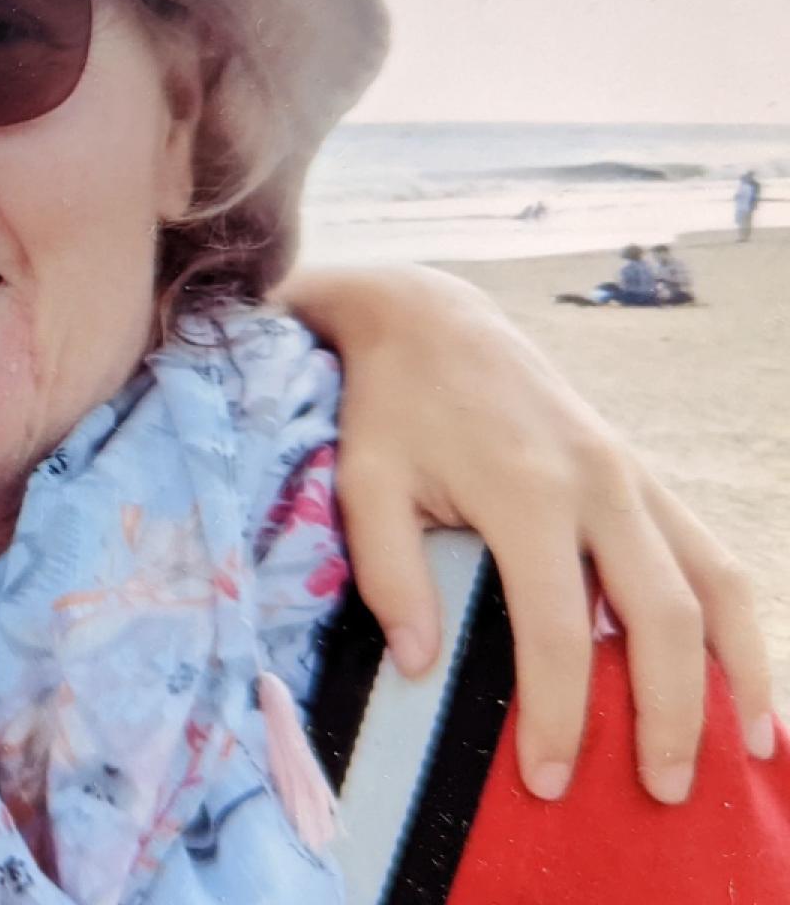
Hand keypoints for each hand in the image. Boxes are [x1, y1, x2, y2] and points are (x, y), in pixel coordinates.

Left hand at [281, 264, 772, 804]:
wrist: (429, 319)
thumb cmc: (389, 407)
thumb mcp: (361, 482)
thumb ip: (389, 574)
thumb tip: (420, 666)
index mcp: (526, 490)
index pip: (556, 629)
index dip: (558, 712)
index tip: (548, 779)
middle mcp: (600, 483)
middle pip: (662, 616)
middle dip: (669, 712)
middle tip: (661, 792)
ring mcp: (633, 476)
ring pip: (714, 581)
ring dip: (740, 668)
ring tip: (750, 748)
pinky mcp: (643, 475)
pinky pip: (710, 552)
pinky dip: (736, 618)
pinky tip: (743, 674)